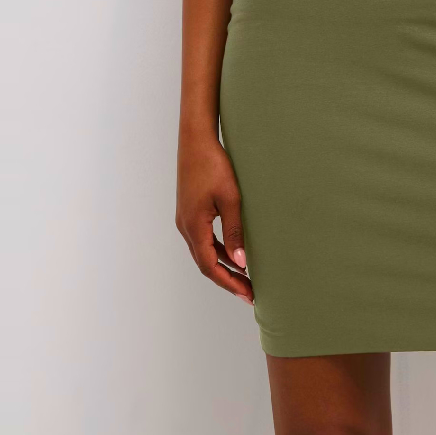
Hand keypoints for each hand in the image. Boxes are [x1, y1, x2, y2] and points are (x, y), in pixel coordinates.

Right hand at [176, 134, 252, 302]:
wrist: (196, 140)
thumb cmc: (214, 165)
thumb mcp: (230, 200)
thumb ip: (235, 232)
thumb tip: (241, 263)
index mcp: (193, 226)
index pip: (210, 266)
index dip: (229, 283)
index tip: (247, 294)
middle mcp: (185, 226)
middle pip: (206, 263)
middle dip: (228, 280)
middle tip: (250, 293)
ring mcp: (186, 219)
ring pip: (204, 252)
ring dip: (224, 267)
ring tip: (246, 279)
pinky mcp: (190, 212)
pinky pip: (204, 240)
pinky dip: (219, 252)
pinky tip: (236, 256)